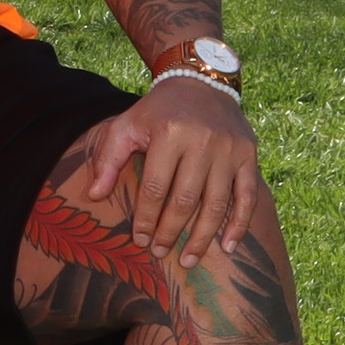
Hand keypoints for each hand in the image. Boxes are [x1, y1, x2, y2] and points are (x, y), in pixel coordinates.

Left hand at [69, 71, 264, 266]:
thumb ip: (108, 159)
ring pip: (217, 204)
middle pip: (186, 200)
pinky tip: (229, 246)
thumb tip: (94, 196)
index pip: (156, 188)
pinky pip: (248, 197)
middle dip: (170, 231)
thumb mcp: (126, 125)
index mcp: (169, 134)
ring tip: (189, 260)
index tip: (139, 240)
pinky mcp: (249, 156)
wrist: (201, 83)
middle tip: (160, 252)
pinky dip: (240, 224)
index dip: (146, 218)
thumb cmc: (157, 111)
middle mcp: (203, 142)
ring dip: (202, 237)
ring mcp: (230, 151)